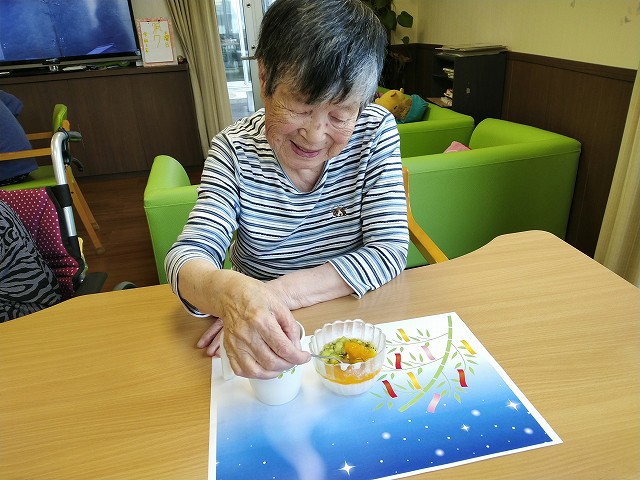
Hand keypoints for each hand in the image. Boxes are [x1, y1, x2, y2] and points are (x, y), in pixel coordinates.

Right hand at [194, 273, 309, 377]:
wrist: (231, 294)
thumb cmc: (255, 297)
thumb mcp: (279, 305)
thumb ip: (290, 327)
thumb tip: (296, 348)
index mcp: (261, 320)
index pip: (283, 348)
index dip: (298, 357)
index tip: (304, 357)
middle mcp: (247, 334)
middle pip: (271, 362)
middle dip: (288, 365)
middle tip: (293, 360)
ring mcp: (235, 344)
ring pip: (257, 371)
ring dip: (273, 373)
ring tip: (281, 365)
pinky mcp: (228, 349)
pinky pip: (241, 371)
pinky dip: (256, 374)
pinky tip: (265, 367)